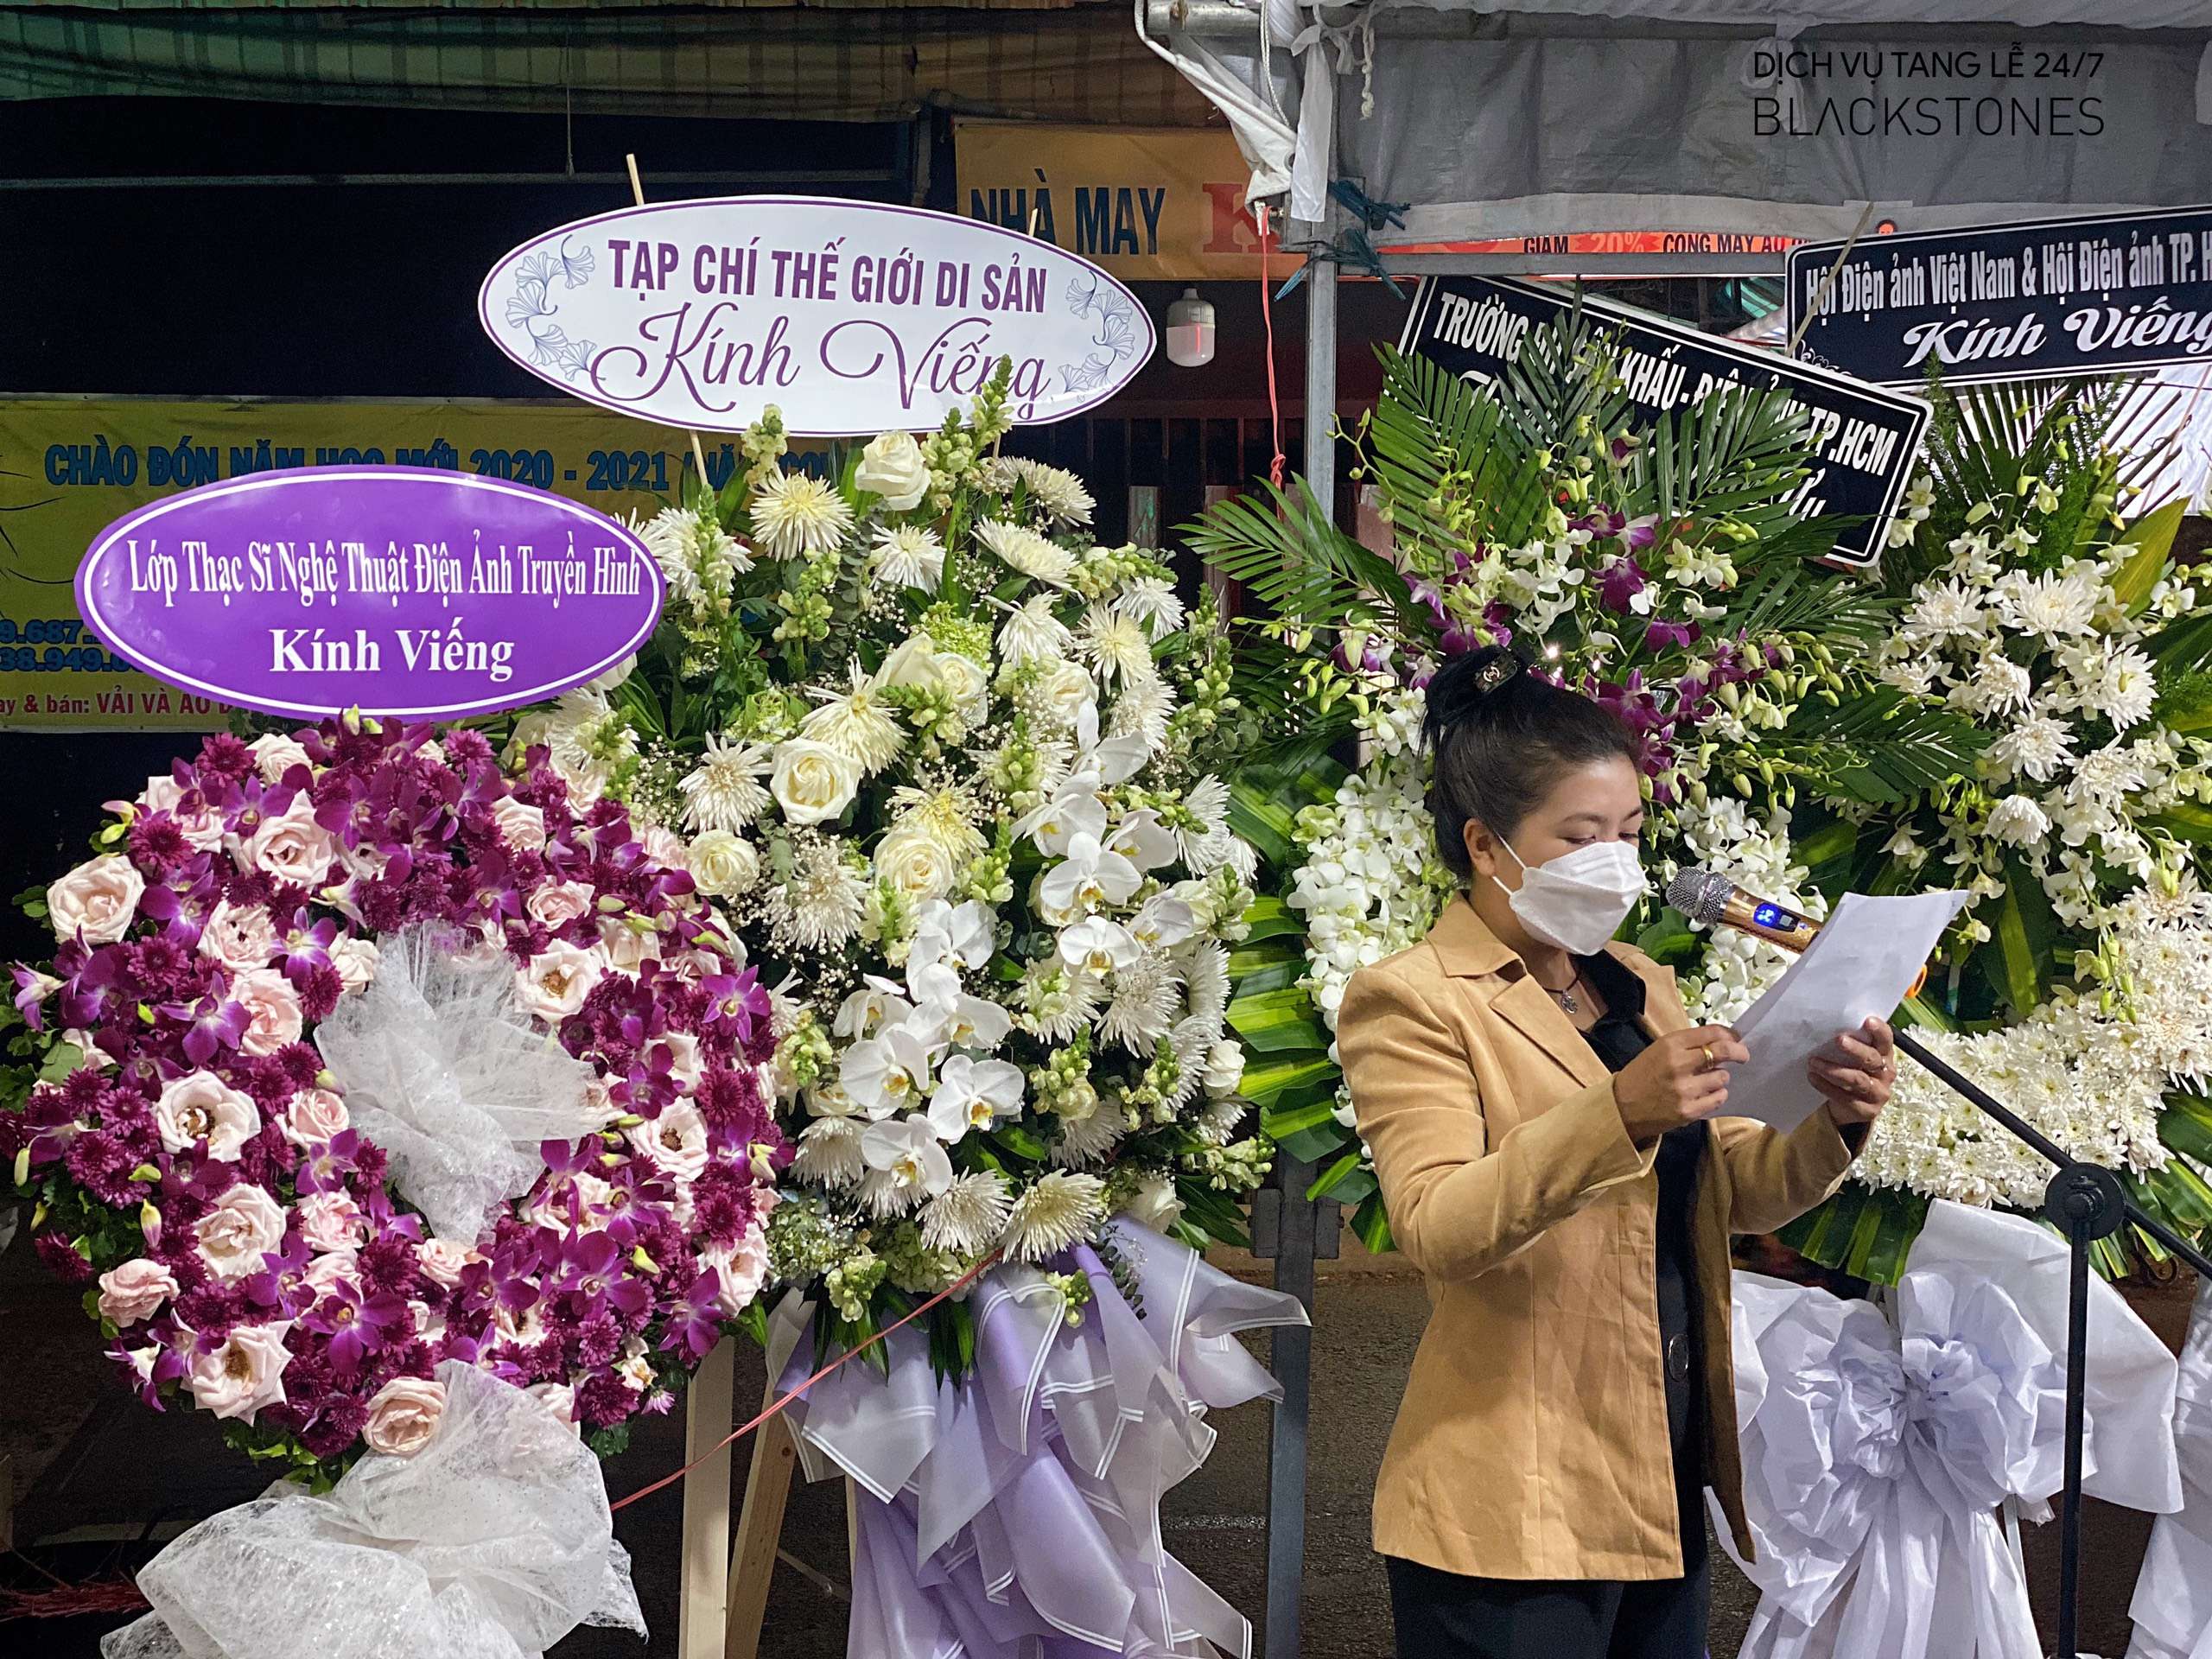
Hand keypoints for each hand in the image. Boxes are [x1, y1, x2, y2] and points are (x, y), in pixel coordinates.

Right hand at [1616, 1025, 1745, 1144]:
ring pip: (1722, 1077)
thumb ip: (1688, 1044)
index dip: (1730, 1034)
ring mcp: (1684, 1089)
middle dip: (1739, 1052)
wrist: (1621, 1107)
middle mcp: (1678, 1064)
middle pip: (1724, 1051)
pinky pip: (1719, 1098)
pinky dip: (1717, 1095)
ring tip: (1707, 1080)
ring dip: (1720, 1077)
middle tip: (1743, 1055)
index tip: (1736, 1039)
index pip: (1712, 1033)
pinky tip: (1705, 1094)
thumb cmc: (1642, 1075)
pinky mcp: (1688, 1111)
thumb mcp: (1659, 1050)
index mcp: (1670, 1045)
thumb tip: (1722, 1040)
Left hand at [1810, 1017, 1895, 1127]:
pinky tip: (1813, 1077)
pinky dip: (1827, 1087)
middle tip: (1838, 1040)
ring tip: (1814, 1062)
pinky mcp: (1868, 1110)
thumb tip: (1827, 1025)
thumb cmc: (1851, 1071)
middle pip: (1872, 1059)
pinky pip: (1846, 1098)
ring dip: (1834, 1070)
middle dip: (1855, 1049)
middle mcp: (1885, 1073)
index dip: (1879, 1031)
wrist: (1849, 1107)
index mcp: (1884, 1055)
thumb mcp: (1853, 1057)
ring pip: (1857, 1080)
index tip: (1867, 1021)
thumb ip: (1850, 1043)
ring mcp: (1878, 1093)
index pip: (1886, 1040)